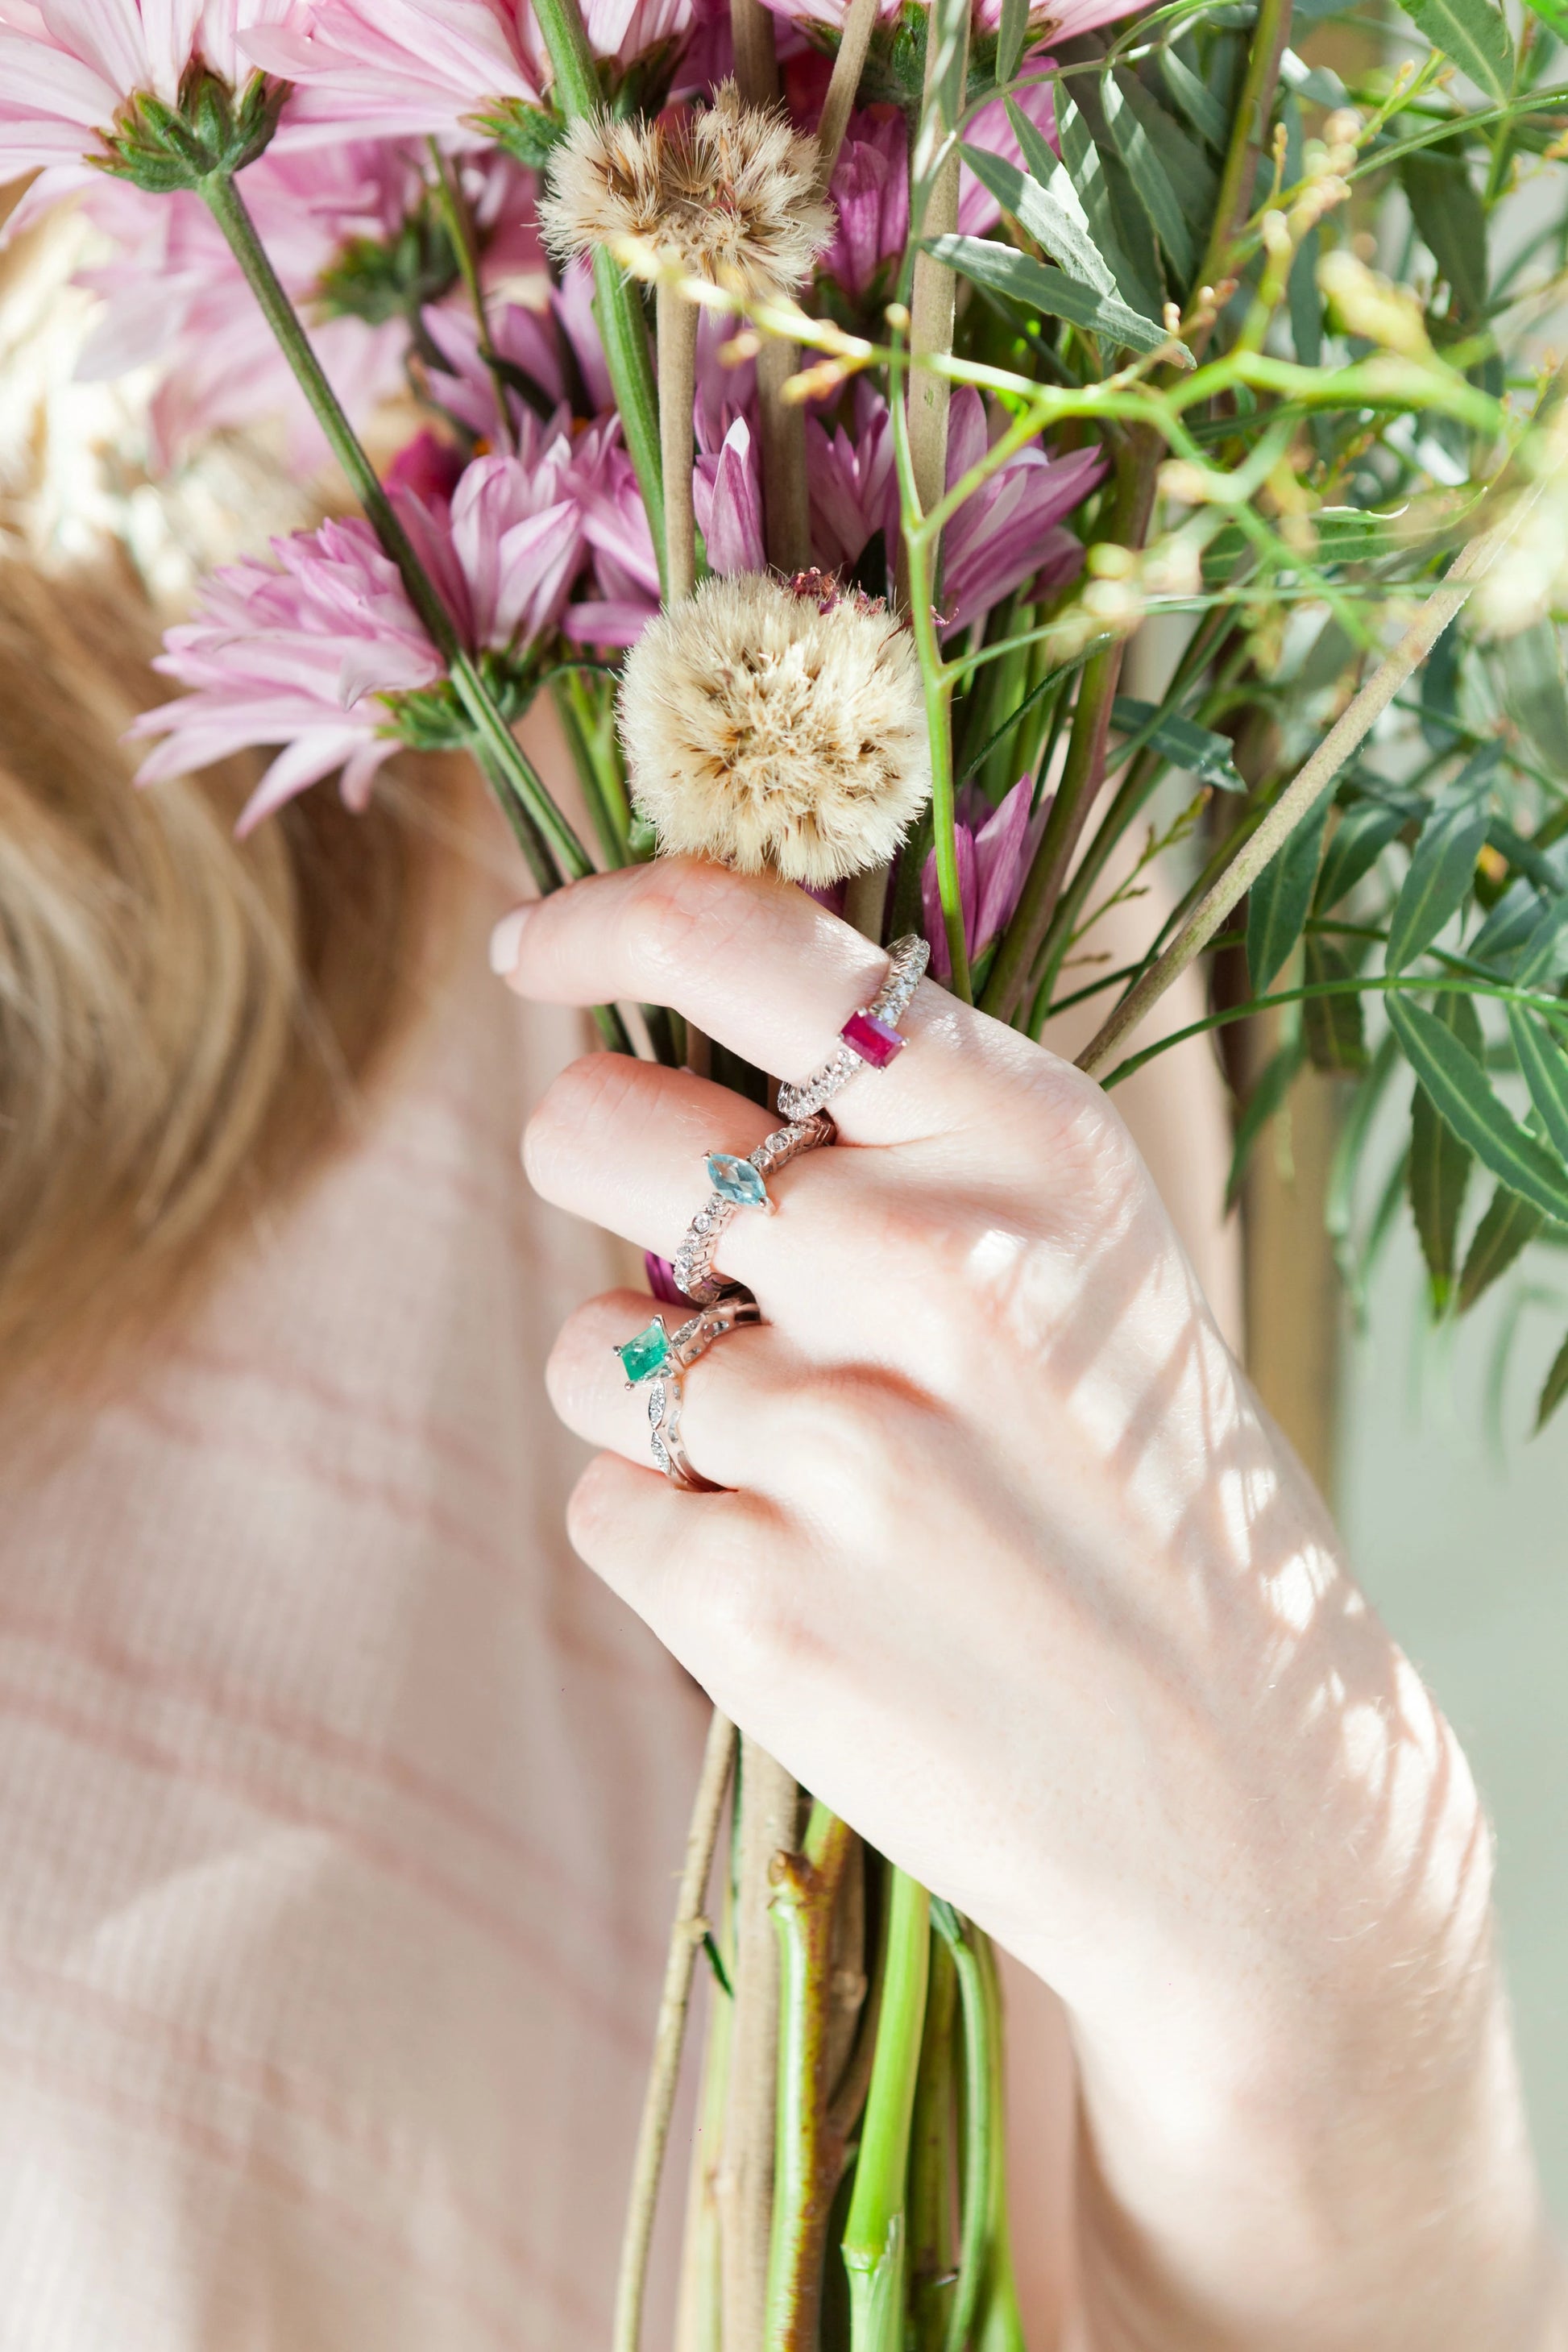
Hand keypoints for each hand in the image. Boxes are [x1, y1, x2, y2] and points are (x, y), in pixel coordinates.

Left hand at [495, 858, 1562, 2349]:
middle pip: (590, 1129)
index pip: (749, 947)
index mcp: (1024, 1140)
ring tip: (828, 1475)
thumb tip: (655, 1038)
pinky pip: (604, 1500)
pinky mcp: (755, 1599)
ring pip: (585, 1343)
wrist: (1239, 1784)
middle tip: (704, 1263)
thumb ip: (902, 1129)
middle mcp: (930, 1261)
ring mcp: (840, 1436)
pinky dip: (678, 1535)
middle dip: (604, 1180)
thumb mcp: (1080, 1250)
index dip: (606, 921)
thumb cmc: (1131, 1481)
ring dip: (662, 1396)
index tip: (536, 952)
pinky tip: (820, 1582)